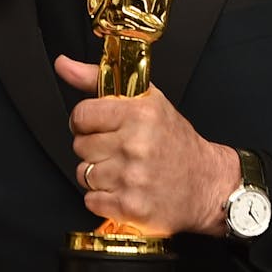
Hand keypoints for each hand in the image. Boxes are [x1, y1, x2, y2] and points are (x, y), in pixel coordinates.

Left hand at [55, 55, 240, 236]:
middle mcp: (136, 144)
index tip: (101, 126)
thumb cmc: (176, 142)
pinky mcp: (130, 207)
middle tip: (121, 150)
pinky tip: (126, 190)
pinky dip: (104, 199)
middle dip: (95, 149)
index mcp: (140, 114)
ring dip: (99, 176)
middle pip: (80, 146)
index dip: (87, 122)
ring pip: (83, 174)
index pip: (81, 115)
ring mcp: (132, 177)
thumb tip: (64, 65)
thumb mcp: (146, 100)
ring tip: (125, 171)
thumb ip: (98, 80)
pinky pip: (91, 200)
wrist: (207, 184)